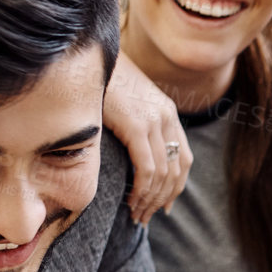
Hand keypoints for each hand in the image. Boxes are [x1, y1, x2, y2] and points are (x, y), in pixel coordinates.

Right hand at [105, 56, 191, 223]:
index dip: (176, 186)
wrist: (88, 55)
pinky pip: (147, 168)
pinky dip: (142, 190)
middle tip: (145, 216)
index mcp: (167, 113)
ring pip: (163, 174)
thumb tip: (128, 153)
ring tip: (136, 215)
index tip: (164, 206)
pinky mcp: (137, 125)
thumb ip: (134, 125)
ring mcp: (154, 121)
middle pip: (176, 170)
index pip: (183, 158)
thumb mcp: (124, 103)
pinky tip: (132, 201)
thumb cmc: (98, 81)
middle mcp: (166, 117)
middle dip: (162, 199)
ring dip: (150, 200)